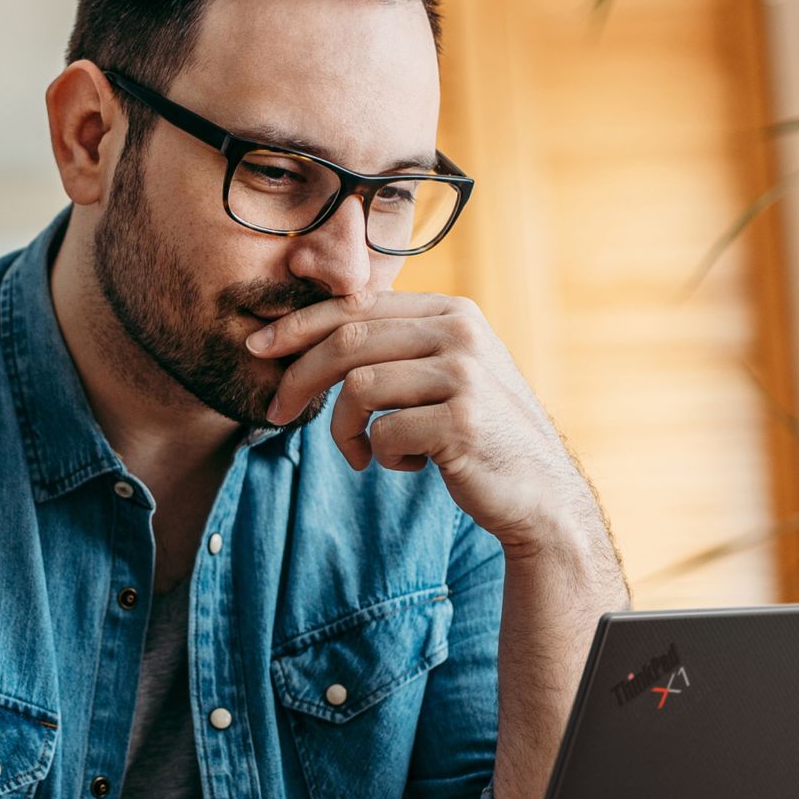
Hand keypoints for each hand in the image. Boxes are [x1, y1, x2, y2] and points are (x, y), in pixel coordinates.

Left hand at [247, 291, 601, 557]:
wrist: (539, 493)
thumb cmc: (478, 435)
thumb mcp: (445, 375)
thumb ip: (398, 347)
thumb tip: (310, 334)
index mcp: (452, 312)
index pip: (358, 305)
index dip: (300, 325)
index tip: (259, 346)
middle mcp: (460, 332)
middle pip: (349, 340)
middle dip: (300, 376)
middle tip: (275, 411)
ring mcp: (464, 374)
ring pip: (359, 388)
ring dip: (344, 430)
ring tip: (363, 454)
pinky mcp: (461, 421)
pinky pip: (385, 433)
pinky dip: (383, 457)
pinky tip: (409, 467)